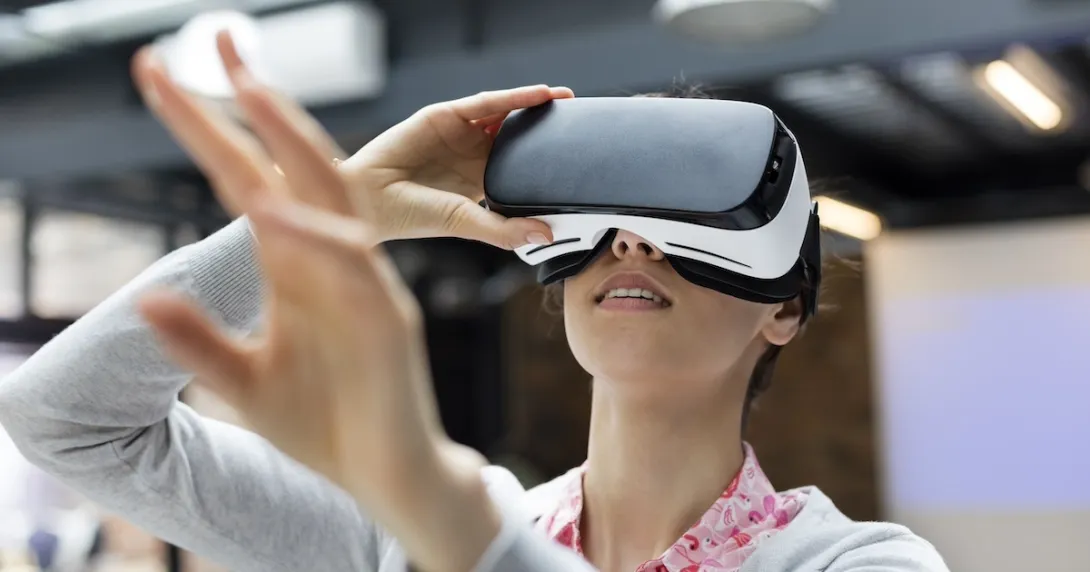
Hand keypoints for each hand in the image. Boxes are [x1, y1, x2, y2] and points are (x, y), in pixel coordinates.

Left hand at [134, 34, 506, 571]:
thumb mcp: (243, 385)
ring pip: (332, 197)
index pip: (245, 184)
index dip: (205, 131)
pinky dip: (314, 238)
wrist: (385, 475)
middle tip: (219, 40)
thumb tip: (144, 300)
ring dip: (290, 143)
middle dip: (254, 104)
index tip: (159, 79)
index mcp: (292, 269)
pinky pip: (352, 268)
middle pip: (293, 167)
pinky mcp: (388, 320)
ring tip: (249, 90)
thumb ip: (198, 344)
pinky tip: (272, 212)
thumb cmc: (324, 425)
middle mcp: (327, 262)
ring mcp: (363, 285)